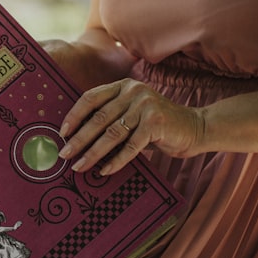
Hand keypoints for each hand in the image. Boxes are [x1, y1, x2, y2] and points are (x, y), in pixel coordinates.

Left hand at [57, 78, 205, 174]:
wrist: (195, 128)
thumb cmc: (156, 126)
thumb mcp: (131, 115)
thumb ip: (110, 119)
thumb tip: (76, 139)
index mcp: (123, 86)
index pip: (91, 98)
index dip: (74, 115)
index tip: (62, 133)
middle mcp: (133, 91)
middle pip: (99, 118)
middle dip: (79, 139)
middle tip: (65, 155)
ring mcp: (146, 106)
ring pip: (112, 133)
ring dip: (93, 153)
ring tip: (79, 167)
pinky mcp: (156, 123)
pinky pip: (131, 146)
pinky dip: (116, 161)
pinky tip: (105, 171)